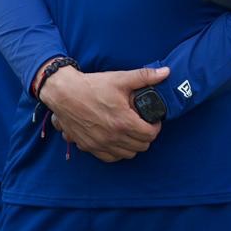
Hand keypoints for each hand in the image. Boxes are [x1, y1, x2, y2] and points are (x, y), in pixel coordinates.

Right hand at [41, 66, 169, 162]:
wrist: (64, 93)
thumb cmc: (92, 86)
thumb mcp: (120, 78)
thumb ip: (145, 77)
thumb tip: (166, 72)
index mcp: (123, 121)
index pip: (150, 135)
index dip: (156, 127)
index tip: (153, 120)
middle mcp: (113, 137)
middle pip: (141, 146)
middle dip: (146, 135)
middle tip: (143, 125)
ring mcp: (100, 144)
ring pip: (128, 154)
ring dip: (133, 145)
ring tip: (131, 132)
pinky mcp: (90, 147)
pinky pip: (111, 158)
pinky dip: (117, 152)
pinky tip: (117, 140)